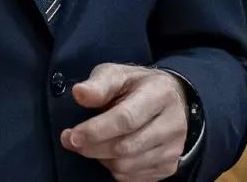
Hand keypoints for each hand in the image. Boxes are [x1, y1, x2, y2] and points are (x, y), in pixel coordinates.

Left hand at [61, 64, 189, 181]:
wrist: (171, 99)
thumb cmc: (136, 86)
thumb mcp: (117, 75)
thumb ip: (98, 84)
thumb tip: (79, 94)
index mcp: (160, 94)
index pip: (126, 119)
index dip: (95, 131)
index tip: (71, 135)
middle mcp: (173, 123)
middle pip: (125, 147)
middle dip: (92, 147)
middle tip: (71, 141)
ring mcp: (174, 148)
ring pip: (127, 166)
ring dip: (102, 158)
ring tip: (94, 143)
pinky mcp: (170, 166)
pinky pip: (133, 177)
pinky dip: (114, 168)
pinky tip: (111, 152)